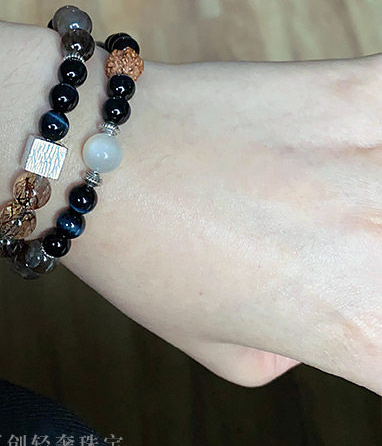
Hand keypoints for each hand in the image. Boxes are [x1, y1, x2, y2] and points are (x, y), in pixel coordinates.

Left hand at [63, 53, 381, 393]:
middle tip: (343, 242)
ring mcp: (371, 161)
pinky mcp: (352, 92)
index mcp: (353, 326)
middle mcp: (378, 251)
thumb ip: (294, 353)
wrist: (92, 158)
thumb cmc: (140, 258)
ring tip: (344, 205)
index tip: (365, 314)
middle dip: (373, 266)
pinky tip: (363, 138)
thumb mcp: (218, 348)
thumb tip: (320, 323)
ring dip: (375, 197)